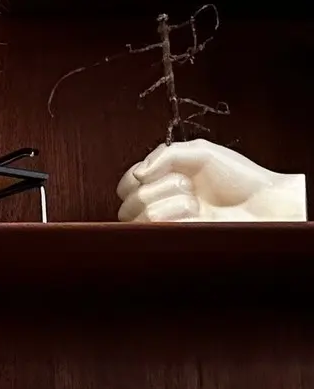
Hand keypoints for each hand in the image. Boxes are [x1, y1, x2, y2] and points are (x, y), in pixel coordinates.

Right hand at [116, 140, 305, 221]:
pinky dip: (173, 211)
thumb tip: (138, 175)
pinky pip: (153, 223)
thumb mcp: (200, 152)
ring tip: (193, 200)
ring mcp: (168, 223)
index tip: (154, 172)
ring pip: (137, 211)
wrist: (261, 204)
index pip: (127, 182)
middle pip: (127, 198)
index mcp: (164, 181)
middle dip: (156, 185)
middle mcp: (163, 203)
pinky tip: (194, 212)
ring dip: (168, 198)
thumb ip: (165, 155)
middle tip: (186, 184)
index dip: (135, 176)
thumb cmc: (238, 178)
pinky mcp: (174, 236)